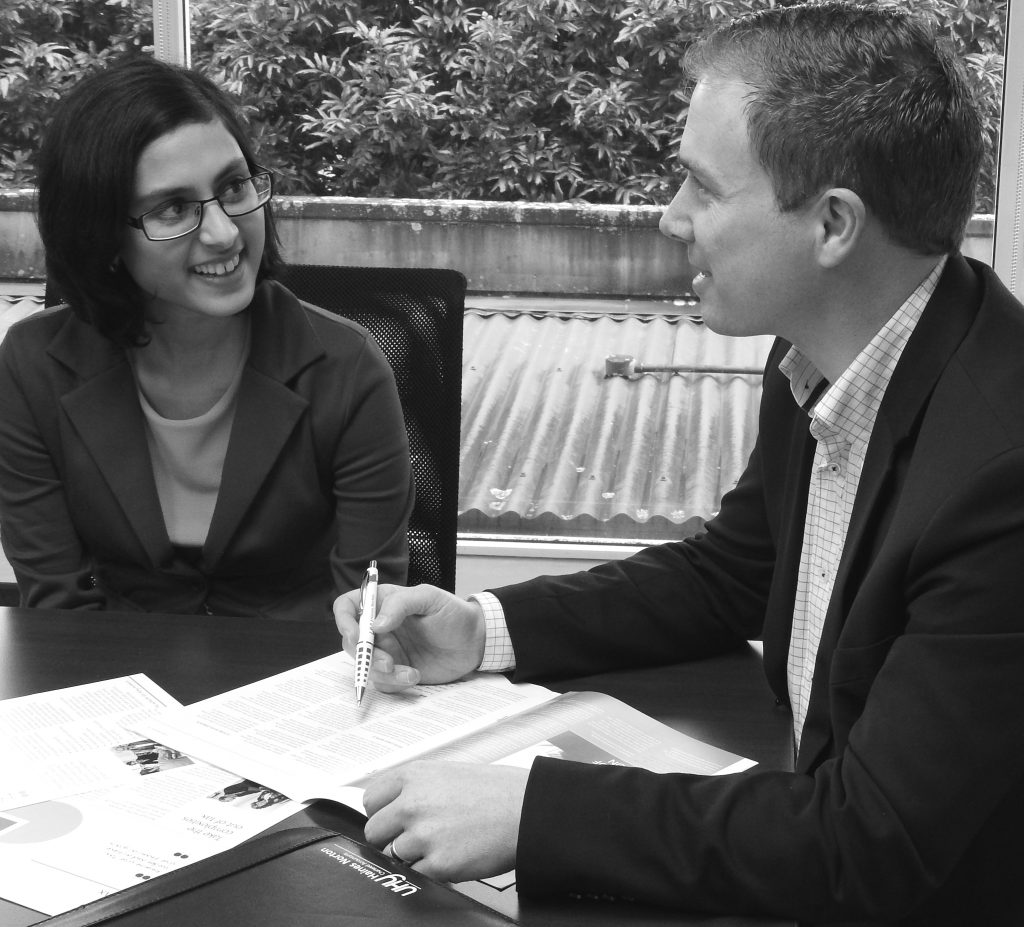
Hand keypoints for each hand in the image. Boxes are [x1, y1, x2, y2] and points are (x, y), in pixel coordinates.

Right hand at [334, 584, 485, 691]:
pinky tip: (414, 676)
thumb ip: (401, 604)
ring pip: (365, 666)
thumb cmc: (454, 613)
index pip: (348, 606)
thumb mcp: (430, 598)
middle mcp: (380, 627)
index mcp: (383, 603)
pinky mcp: (396, 671)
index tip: (355, 635)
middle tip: (387, 662)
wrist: (475, 642)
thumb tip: (375, 624)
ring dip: (381, 673)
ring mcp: (387, 650)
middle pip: (351, 641)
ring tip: (408, 672)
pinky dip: (395, 683)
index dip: (344, 620)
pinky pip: (382, 682)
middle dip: (364, 655)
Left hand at [363, 760, 526, 881]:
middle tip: (416, 836)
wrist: (527, 810)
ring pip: (392, 855)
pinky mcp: (438, 864)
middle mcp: (413, 803)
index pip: (371, 800)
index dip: (382, 812)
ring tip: (440, 844)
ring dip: (411, 855)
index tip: (391, 818)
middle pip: (375, 831)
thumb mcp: (448, 773)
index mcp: (414, 776)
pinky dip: (430, 870)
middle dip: (391, 837)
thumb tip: (392, 806)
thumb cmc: (496, 791)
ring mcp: (423, 835)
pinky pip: (416, 874)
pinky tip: (450, 855)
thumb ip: (416, 788)